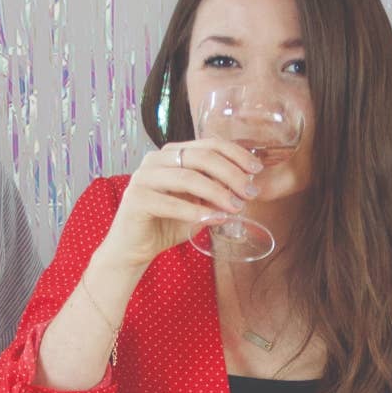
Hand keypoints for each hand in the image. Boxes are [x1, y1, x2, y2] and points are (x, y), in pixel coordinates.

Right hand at [97, 139, 263, 270]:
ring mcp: (143, 177)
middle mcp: (155, 159)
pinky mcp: (135, 199)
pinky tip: (214, 218)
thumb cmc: (166, 224)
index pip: (209, 144)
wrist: (134, 248)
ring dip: (216, 192)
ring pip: (187, 177)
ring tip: (236, 207)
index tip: (257, 170)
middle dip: (230, 174)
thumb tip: (246, 188)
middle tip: (249, 192)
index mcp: (172, 154)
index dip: (236, 154)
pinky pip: (170, 202)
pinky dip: (195, 210)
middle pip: (200, 157)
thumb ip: (216, 194)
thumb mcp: (198, 205)